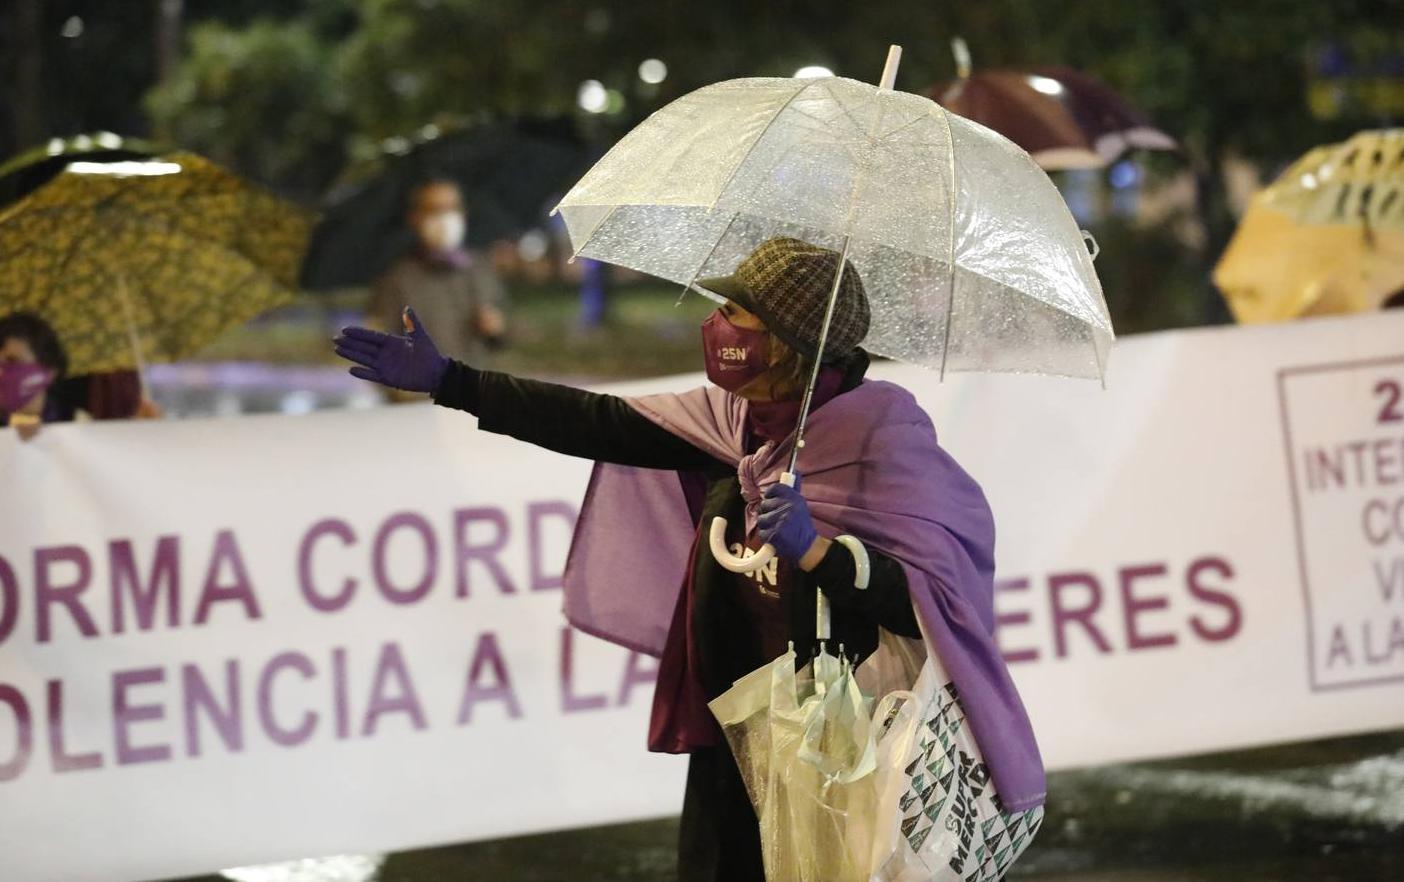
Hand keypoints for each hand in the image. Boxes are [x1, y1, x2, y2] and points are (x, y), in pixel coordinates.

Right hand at [334, 308, 449, 392]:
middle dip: (350, 343)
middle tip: (334, 339)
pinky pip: (372, 375)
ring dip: (351, 355)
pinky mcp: (388, 379)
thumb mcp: (421, 338)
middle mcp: (386, 354)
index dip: (358, 333)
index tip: (345, 329)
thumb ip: (413, 324)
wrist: (436, 374)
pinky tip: (351, 369)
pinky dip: (363, 373)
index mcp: (392, 342)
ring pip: (364, 359)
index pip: (371, 336)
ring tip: (337, 350)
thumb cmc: (430, 355)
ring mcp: (386, 366)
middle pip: (364, 347)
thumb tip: (407, 308)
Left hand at [757, 481, 822, 564]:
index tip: (772, 499)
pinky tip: (776, 537)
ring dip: (767, 525)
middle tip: (778, 518)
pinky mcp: (774, 534)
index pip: (775, 488)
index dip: (771, 494)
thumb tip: (795, 470)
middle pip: (765, 504)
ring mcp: (779, 521)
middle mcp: (787, 508)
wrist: (807, 546)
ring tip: (777, 528)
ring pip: (761, 519)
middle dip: (768, 512)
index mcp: (794, 499)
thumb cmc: (802, 524)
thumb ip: (794, 488)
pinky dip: (767, 536)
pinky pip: (762, 532)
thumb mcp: (801, 504)